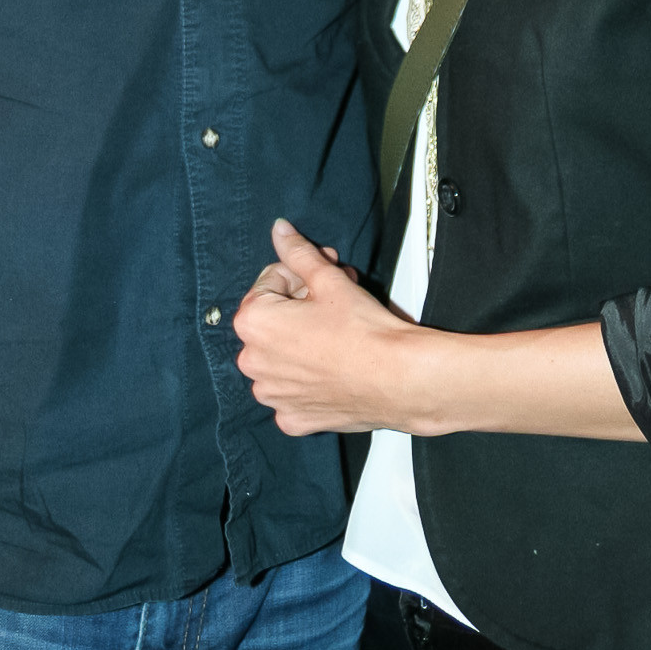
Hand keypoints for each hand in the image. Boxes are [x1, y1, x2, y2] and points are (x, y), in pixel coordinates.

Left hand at [234, 219, 415, 435]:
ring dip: (300, 341)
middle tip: (334, 300)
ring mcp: (271, 395)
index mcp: (253, 323)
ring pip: (279, 355)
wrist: (397, 379)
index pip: (269, 283)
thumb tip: (280, 230)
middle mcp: (252, 362)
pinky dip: (307, 378)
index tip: (322, 282)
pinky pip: (291, 391)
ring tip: (335, 333)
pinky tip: (332, 366)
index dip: (299, 278)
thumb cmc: (364, 331)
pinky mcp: (291, 418)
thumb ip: (297, 252)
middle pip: (272, 320)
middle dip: (300, 306)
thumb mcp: (328, 280)